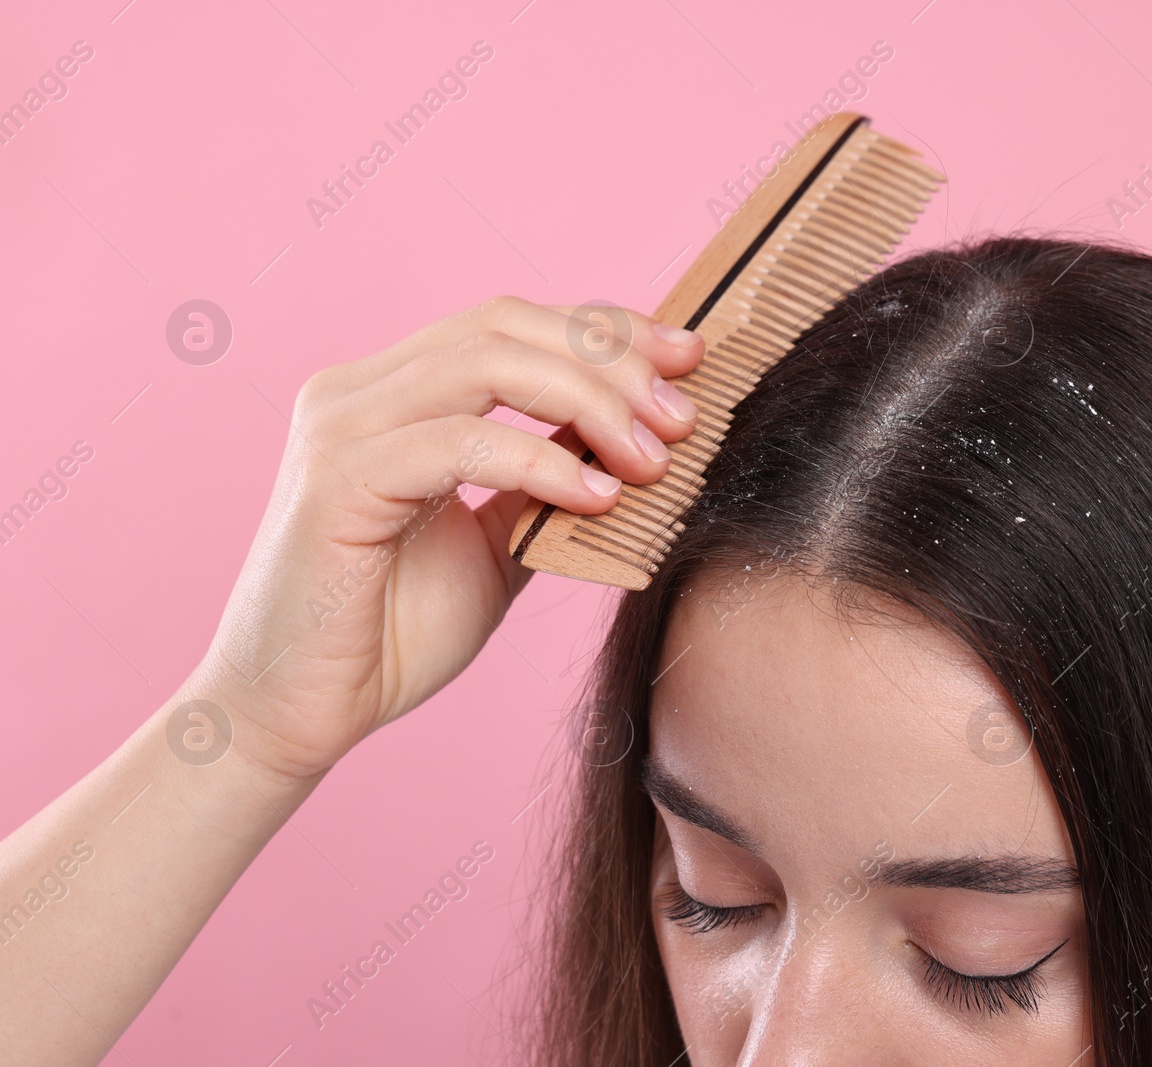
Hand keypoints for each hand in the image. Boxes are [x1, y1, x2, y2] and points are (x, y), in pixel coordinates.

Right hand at [193, 296, 703, 780]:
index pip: (512, 323)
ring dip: (589, 402)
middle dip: (611, 360)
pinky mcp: (337, 480)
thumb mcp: (498, 542)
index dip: (606, 328)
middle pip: (506, 323)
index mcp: (394, 393)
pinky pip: (458, 443)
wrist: (299, 714)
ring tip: (651, 458)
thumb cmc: (392, 632)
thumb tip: (636, 442)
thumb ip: (547, 483)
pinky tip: (598, 498)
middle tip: (682, 417)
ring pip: (486, 362)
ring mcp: (341, 427)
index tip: (688, 357)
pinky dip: (540, 463)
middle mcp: (359, 390)